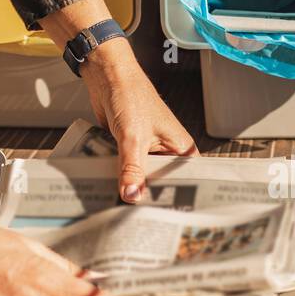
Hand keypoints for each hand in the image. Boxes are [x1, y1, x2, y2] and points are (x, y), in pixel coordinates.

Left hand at [81, 39, 197, 202]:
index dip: (177, 198)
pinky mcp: (130, 150)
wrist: (107, 76)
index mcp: (181, 148)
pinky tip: (110, 193)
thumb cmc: (130, 96)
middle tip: (139, 219)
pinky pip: (126, 171)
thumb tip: (132, 196)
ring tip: (122, 210)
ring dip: (131, 188)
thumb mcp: (133, 137)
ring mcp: (148, 152)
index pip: (187, 181)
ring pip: (142, 178)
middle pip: (162, 184)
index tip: (166, 217)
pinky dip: (119, 178)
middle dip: (150, 197)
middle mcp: (168, 152)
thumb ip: (132, 168)